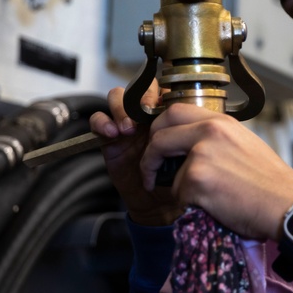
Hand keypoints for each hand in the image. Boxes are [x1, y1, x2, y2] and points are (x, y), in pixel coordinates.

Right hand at [89, 83, 182, 225]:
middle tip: (142, 116)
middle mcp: (144, 116)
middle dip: (139, 98)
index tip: (165, 107)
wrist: (159, 204)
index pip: (161, 88)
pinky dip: (102, 122)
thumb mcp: (188, 153)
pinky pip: (98, 120)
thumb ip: (189, 134)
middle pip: (137, 88)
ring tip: (127, 128)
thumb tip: (195, 117)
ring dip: (120, 108)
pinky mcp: (108, 138)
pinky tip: (111, 133)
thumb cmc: (177, 178)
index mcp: (167, 114)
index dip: (160, 93)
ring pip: (116, 97)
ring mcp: (125, 124)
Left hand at [139, 104, 292, 239]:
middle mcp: (209, 131)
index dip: (159, 129)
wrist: (287, 205)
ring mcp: (201, 154)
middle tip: (150, 171)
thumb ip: (215, 140)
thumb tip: (188, 149)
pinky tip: (215, 206)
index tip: (157, 144)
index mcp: (221, 122)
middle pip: (160, 134)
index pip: (174, 111)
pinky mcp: (197, 179)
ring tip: (206, 198)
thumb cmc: (270, 183)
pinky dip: (190, 205)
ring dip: (179, 189)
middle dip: (149, 155)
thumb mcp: (244, 145)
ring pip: (168, 171)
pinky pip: (178, 194)